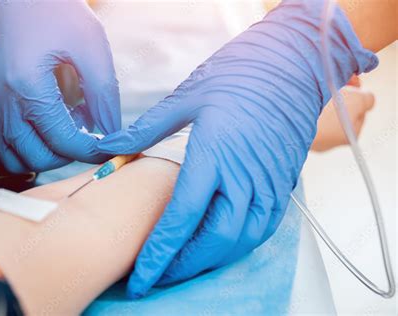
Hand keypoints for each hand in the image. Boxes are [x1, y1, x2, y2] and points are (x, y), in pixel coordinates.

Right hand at [0, 1, 119, 172]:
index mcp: (28, 86)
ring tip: (63, 130)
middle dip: (69, 155)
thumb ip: (104, 93)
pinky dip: (20, 150)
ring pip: (12, 158)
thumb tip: (111, 131)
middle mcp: (2, 102)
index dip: (92, 150)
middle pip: (37, 157)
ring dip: (44, 156)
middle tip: (85, 132)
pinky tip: (41, 131)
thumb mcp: (91, 46)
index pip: (63, 141)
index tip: (109, 146)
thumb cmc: (56, 11)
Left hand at [97, 1, 377, 297]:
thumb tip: (106, 148)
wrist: (292, 65)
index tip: (140, 279)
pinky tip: (220, 246)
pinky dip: (238, 245)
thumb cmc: (238, 74)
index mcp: (214, 154)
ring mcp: (268, 183)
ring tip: (184, 266)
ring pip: (242, 240)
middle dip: (184, 266)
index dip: (159, 254)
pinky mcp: (283, 183)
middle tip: (157, 277)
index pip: (182, 217)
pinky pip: (263, 228)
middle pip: (214, 239)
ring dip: (211, 260)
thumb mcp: (186, 97)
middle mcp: (244, 176)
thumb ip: (144, 131)